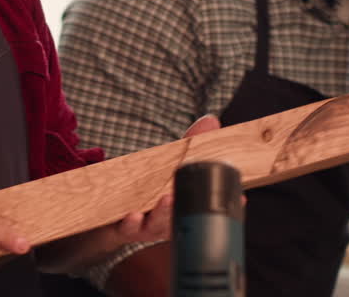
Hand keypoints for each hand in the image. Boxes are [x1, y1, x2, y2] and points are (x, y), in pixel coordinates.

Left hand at [38, 114, 225, 274]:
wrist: (107, 217)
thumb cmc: (145, 189)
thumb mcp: (167, 164)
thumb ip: (188, 145)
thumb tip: (210, 119)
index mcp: (184, 207)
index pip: (208, 207)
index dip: (227, 205)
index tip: (241, 197)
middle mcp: (169, 222)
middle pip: (184, 216)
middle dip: (190, 204)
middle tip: (193, 193)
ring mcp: (148, 227)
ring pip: (157, 225)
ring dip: (162, 214)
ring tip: (165, 200)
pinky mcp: (124, 228)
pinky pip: (128, 229)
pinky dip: (130, 223)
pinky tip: (132, 215)